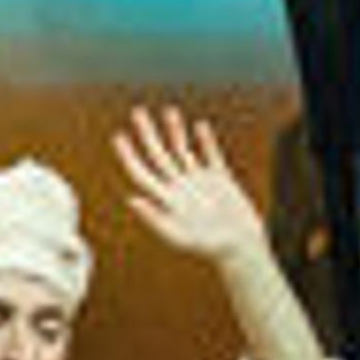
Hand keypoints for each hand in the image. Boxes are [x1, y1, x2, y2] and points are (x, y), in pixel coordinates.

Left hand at [112, 106, 262, 262]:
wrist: (241, 247)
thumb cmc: (209, 247)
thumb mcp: (178, 235)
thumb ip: (154, 217)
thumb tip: (131, 199)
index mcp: (166, 199)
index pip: (141, 172)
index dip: (128, 155)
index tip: (118, 136)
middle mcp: (180, 188)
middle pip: (158, 155)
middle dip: (147, 134)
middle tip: (137, 112)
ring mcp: (200, 182)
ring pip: (182, 151)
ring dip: (175, 131)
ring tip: (169, 111)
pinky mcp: (220, 179)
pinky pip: (210, 155)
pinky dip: (205, 141)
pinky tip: (200, 127)